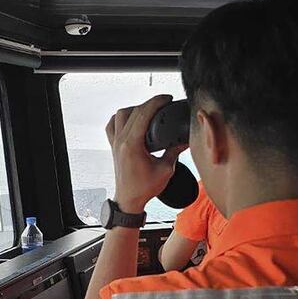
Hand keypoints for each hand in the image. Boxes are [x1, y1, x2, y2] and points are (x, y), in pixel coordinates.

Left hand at [105, 95, 188, 212]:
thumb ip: (175, 151)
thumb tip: (185, 139)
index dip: (156, 102)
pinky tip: (132, 119)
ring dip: (134, 108)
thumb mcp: (165, 169)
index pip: (143, 114)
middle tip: (163, 103)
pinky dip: (121, 118)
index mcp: (132, 145)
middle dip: (149, 103)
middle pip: (133, 111)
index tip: (167, 98)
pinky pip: (112, 124)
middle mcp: (121, 141)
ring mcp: (115, 142)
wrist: (129, 199)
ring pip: (120, 114)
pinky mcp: (113, 145)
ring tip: (149, 111)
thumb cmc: (144, 188)